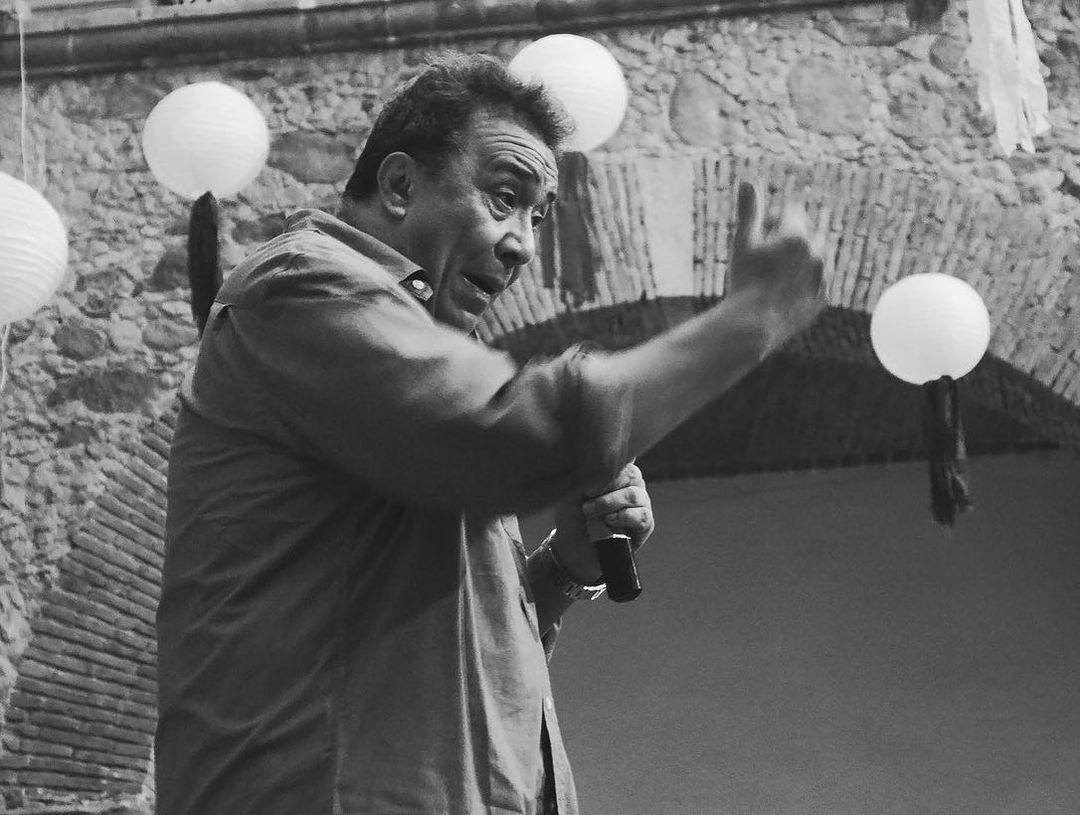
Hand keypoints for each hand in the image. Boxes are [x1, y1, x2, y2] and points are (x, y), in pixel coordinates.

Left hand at [552, 463, 654, 582]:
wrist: (574, 546)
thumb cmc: (573, 514)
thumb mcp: (574, 489)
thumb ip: (588, 472)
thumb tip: (602, 459)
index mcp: (618, 470)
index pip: (622, 458)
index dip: (604, 469)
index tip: (586, 483)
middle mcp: (632, 484)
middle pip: (631, 474)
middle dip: (606, 485)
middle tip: (587, 496)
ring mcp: (641, 503)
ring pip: (634, 495)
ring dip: (609, 503)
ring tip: (590, 512)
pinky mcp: (646, 523)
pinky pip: (642, 515)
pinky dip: (623, 517)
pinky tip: (608, 521)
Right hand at [729, 181, 826, 350]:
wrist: (753, 325)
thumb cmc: (744, 281)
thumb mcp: (742, 242)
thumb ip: (750, 210)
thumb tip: (748, 179)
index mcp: (799, 236)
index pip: (790, 213)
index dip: (771, 223)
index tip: (758, 239)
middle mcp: (817, 254)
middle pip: (803, 234)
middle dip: (786, 241)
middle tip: (763, 260)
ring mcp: (822, 278)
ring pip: (811, 258)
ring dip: (795, 261)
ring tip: (771, 278)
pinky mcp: (823, 299)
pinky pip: (815, 282)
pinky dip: (802, 283)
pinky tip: (780, 293)